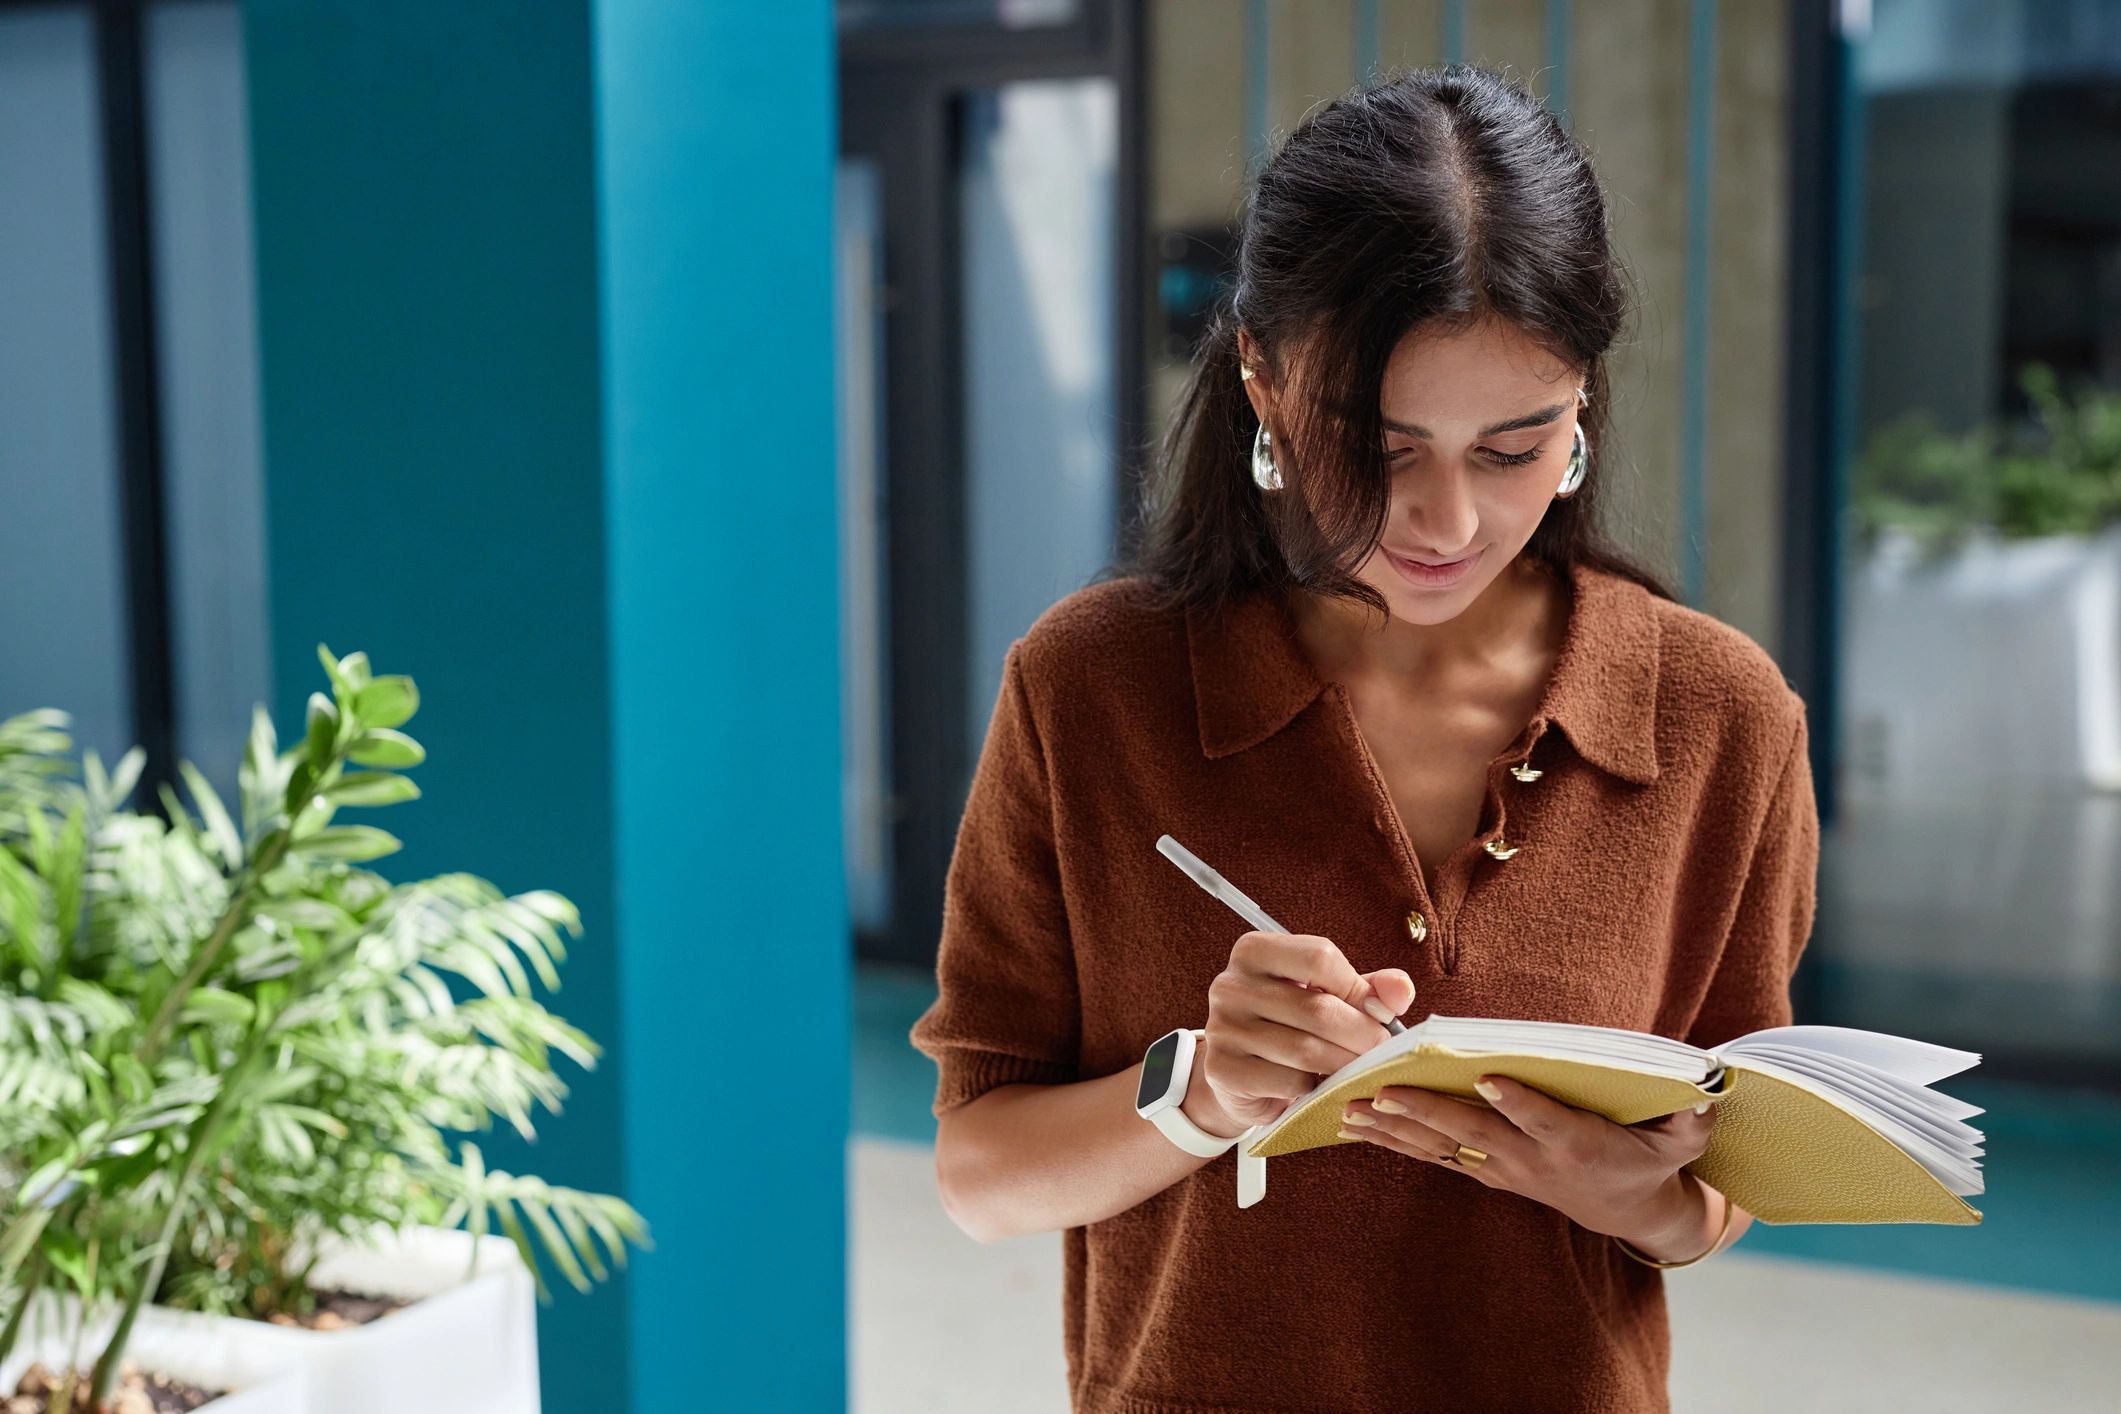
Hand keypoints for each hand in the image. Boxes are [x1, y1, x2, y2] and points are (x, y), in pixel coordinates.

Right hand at [1199, 930, 1416, 1131]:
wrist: (1240, 1075)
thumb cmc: (1290, 1026)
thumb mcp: (1328, 996)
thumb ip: (1368, 988)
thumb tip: (1402, 990)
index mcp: (1255, 952)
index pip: (1318, 957)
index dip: (1357, 987)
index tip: (1377, 1012)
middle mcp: (1230, 984)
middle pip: (1316, 1007)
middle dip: (1361, 1034)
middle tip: (1382, 1050)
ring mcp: (1222, 1028)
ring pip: (1305, 1049)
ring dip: (1344, 1063)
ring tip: (1360, 1068)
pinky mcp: (1223, 1070)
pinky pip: (1288, 1081)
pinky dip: (1315, 1087)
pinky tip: (1321, 1085)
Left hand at [1337, 1073, 1716, 1241]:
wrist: (1628, 1210)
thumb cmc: (1652, 1157)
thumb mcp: (1682, 1140)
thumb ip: (1690, 1117)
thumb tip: (1707, 1090)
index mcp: (1576, 1143)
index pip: (1542, 1119)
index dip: (1517, 1101)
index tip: (1488, 1078)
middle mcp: (1531, 1158)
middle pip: (1474, 1132)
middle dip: (1428, 1112)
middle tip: (1385, 1093)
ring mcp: (1503, 1168)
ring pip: (1442, 1146)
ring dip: (1394, 1129)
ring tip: (1349, 1112)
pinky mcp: (1485, 1170)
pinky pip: (1433, 1154)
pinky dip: (1394, 1140)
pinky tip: (1355, 1126)